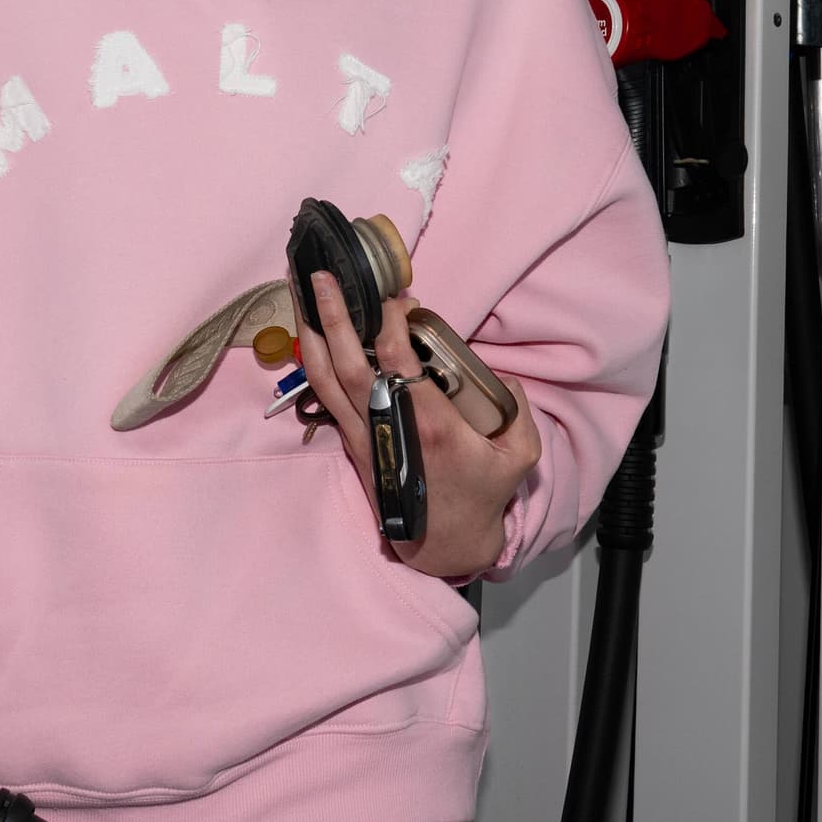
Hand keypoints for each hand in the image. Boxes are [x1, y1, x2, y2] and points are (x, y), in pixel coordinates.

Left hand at [297, 270, 544, 579]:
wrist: (443, 545)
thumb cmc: (481, 497)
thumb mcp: (520, 457)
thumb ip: (518, 411)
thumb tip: (503, 376)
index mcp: (428, 426)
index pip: (399, 361)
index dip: (392, 323)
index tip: (396, 296)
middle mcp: (386, 426)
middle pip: (348, 363)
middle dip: (333, 316)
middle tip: (320, 275)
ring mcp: (363, 436)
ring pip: (326, 379)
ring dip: (312, 334)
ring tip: (301, 295)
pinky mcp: (352, 444)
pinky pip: (326, 397)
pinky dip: (316, 362)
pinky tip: (311, 335)